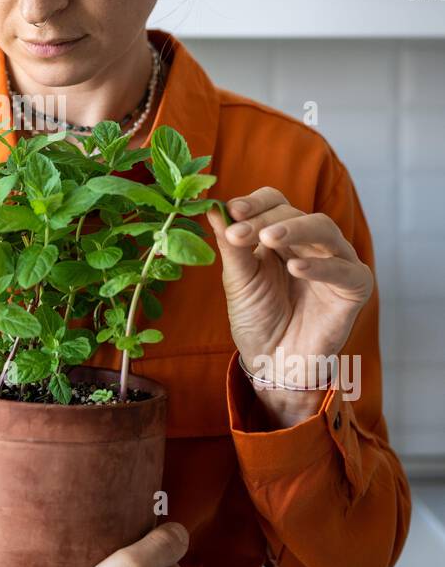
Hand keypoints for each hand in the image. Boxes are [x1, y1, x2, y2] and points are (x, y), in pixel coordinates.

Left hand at [205, 187, 373, 422]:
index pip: (275, 202)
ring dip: (295, 230)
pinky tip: (295, 268)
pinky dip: (321, 267)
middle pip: (295, 213)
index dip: (255, 202)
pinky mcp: (354, 288)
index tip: (232, 210)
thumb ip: (231, 245)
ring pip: (325, 230)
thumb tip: (212, 208)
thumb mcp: (239, 281)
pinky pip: (344, 270)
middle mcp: (311, 243)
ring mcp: (336, 262)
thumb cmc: (257, 319)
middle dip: (265, 221)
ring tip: (270, 238)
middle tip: (240, 233)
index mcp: (282, 235)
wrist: (273, 364)